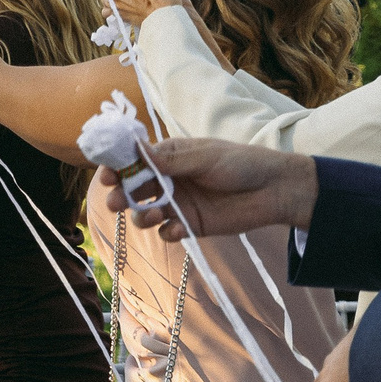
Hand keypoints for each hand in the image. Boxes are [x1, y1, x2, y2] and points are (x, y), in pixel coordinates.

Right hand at [103, 138, 318, 239]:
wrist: (274, 191)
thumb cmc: (241, 163)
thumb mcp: (204, 157)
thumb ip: (170, 160)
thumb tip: (135, 149)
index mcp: (168, 156)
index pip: (133, 160)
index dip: (116, 167)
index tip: (106, 176)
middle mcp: (168, 179)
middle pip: (133, 188)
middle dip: (121, 195)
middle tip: (117, 201)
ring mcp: (178, 203)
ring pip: (145, 212)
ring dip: (142, 215)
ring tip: (153, 216)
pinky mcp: (190, 225)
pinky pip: (167, 231)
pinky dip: (166, 232)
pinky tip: (175, 229)